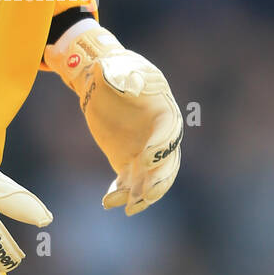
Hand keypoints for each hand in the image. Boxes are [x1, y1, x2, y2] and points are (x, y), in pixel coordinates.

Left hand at [44, 24, 182, 214]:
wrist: (104, 82)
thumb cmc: (115, 71)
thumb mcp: (118, 68)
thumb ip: (122, 75)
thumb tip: (125, 83)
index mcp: (164, 112)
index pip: (168, 133)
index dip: (159, 147)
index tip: (143, 159)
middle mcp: (159, 137)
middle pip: (167, 163)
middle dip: (159, 180)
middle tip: (147, 194)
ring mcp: (145, 152)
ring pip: (149, 179)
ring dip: (141, 194)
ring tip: (127, 206)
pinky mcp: (128, 162)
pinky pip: (128, 182)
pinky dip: (120, 193)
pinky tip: (108, 202)